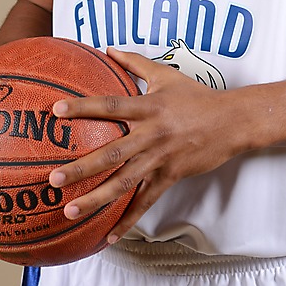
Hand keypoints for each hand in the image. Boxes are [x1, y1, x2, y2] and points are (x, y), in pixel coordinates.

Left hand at [48, 49, 243, 242]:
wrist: (231, 121)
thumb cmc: (197, 96)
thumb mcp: (166, 75)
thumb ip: (135, 62)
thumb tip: (109, 49)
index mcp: (148, 107)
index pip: (110, 105)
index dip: (83, 107)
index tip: (56, 111)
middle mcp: (151, 134)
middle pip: (112, 152)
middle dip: (81, 167)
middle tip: (53, 179)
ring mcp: (160, 158)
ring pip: (124, 182)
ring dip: (96, 198)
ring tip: (69, 210)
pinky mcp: (170, 176)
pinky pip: (146, 201)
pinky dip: (128, 220)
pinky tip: (108, 236)